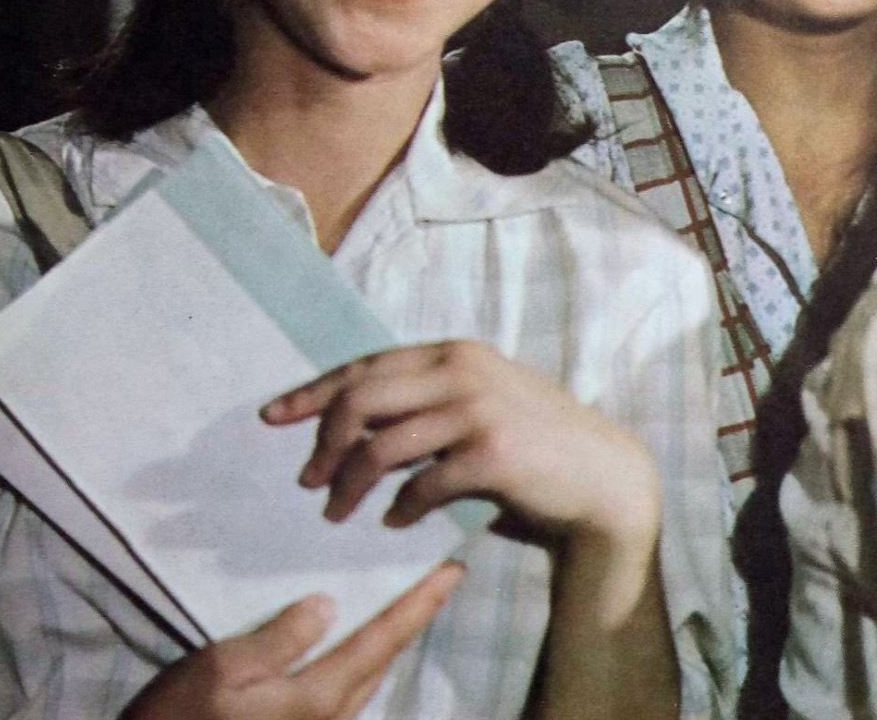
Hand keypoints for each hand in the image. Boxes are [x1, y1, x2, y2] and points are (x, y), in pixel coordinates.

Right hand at [120, 562, 461, 719]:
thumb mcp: (222, 669)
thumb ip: (281, 637)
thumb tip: (328, 605)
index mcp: (319, 697)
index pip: (384, 639)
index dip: (421, 603)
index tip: (454, 570)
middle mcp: (332, 718)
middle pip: (385, 659)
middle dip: (412, 619)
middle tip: (434, 579)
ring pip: (368, 678)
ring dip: (387, 640)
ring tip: (401, 603)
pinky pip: (345, 691)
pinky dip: (360, 660)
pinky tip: (351, 643)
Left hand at [261, 342, 660, 551]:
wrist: (603, 480)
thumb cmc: (536, 447)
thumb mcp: (481, 404)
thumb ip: (427, 402)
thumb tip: (353, 423)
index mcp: (456, 354)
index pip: (365, 367)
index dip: (312, 392)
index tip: (272, 417)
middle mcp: (464, 372)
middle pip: (360, 401)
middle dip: (322, 444)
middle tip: (306, 481)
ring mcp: (478, 411)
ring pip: (380, 448)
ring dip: (348, 486)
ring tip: (336, 513)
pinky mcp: (490, 456)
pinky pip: (419, 486)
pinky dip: (398, 509)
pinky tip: (395, 522)